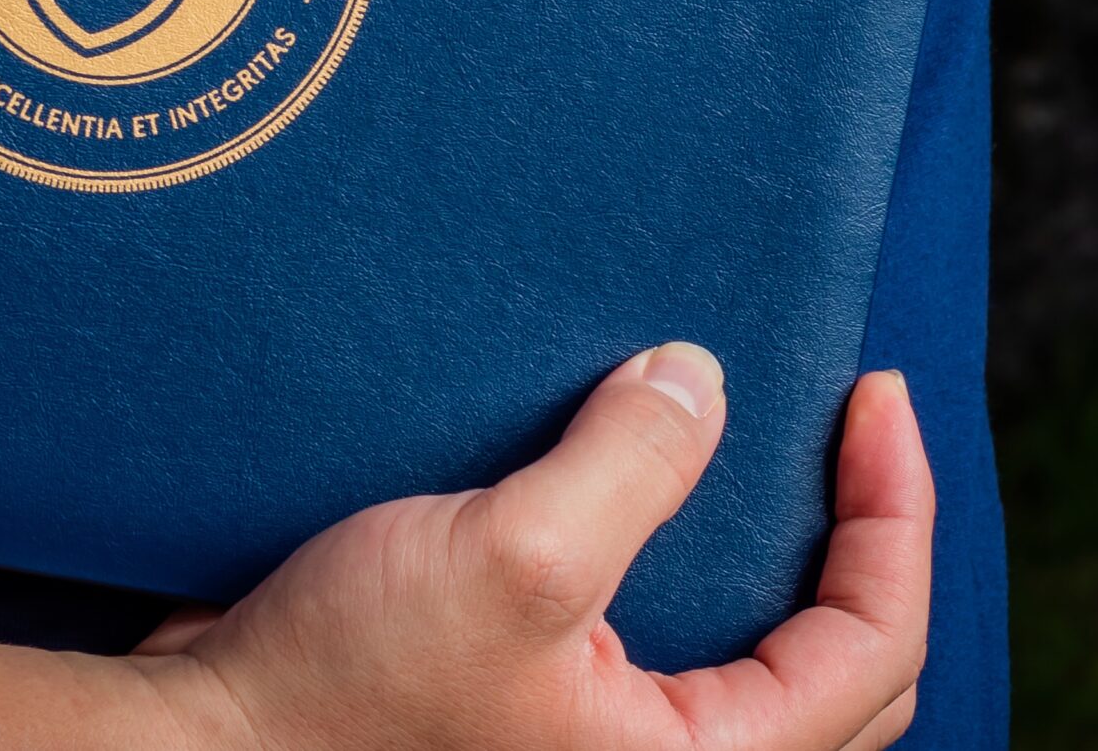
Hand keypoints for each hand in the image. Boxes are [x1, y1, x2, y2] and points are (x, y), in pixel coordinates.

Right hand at [136, 347, 930, 750]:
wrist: (202, 739)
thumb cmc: (346, 690)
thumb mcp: (514, 557)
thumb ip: (629, 464)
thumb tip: (703, 381)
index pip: (873, 647)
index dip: (895, 511)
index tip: (875, 391)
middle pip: (842, 668)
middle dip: (862, 537)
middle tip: (850, 414)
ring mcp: (597, 738)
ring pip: (751, 654)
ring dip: (774, 546)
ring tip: (762, 434)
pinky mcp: (533, 698)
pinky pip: (653, 631)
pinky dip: (678, 550)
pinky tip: (640, 468)